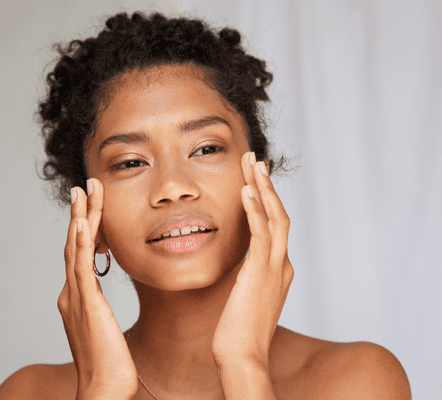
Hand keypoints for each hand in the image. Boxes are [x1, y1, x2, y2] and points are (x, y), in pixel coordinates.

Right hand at [58, 178, 137, 398]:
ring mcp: (76, 297)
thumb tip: (101, 303)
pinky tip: (83, 223)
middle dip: (81, 213)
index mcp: (77, 297)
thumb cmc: (108, 363)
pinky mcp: (86, 305)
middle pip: (75, 244)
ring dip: (81, 218)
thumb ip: (98, 310)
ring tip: (83, 191)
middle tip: (84, 187)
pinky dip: (81, 244)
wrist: (103, 388)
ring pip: (77, 249)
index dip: (84, 228)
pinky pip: (82, 269)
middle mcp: (72, 293)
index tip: (91, 206)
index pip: (80, 254)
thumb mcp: (102, 327)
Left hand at [212, 152, 293, 367]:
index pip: (276, 226)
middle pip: (279, 213)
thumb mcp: (247, 296)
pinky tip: (246, 190)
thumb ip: (248, 276)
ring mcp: (274, 267)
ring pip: (275, 217)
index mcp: (279, 269)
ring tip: (252, 163)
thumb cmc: (239, 330)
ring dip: (263, 188)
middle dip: (267, 185)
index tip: (255, 180)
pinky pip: (261, 233)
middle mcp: (282, 264)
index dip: (267, 200)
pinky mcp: (260, 272)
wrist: (242, 357)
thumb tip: (240, 265)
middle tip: (255, 160)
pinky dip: (255, 209)